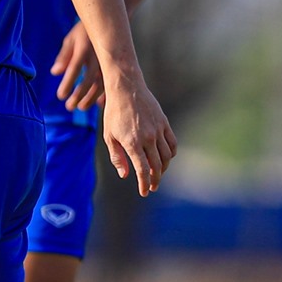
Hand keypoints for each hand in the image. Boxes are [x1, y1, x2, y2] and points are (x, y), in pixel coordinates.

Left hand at [50, 20, 104, 111]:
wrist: (109, 22)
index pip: (75, 68)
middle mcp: (98, 56)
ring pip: (102, 83)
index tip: (60, 96)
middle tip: (69, 106)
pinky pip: (113, 82)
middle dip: (79, 95)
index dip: (68, 83)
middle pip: (89, 79)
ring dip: (92, 97)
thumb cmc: (84, 32)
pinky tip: (98, 103)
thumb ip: (64, 56)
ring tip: (81, 107)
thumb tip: (55, 72)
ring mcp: (108, 61)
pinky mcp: (116, 65)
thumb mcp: (71, 40)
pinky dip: (107, 94)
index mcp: (84, 48)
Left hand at [101, 75, 177, 196]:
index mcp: (132, 142)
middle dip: (155, 180)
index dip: (145, 184)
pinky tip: (165, 158)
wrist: (126, 88)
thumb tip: (125, 175)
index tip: (145, 192)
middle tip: (152, 187)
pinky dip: (171, 154)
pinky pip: (172, 143)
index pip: (143, 170)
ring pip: (167, 156)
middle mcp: (148, 138)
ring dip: (163, 168)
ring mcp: (158, 130)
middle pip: (157, 166)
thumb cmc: (114, 113)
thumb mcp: (109, 136)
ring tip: (157, 173)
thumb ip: (117, 157)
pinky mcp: (164, 123)